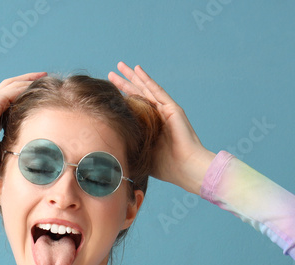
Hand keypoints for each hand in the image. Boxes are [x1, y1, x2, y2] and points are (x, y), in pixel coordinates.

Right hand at [0, 71, 45, 178]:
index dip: (23, 92)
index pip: (10, 98)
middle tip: (43, 76)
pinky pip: (13, 89)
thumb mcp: (0, 148)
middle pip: (11, 86)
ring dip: (28, 79)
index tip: (37, 91)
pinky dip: (25, 85)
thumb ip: (11, 146)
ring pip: (13, 84)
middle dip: (27, 80)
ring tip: (42, 75)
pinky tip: (36, 83)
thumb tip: (24, 155)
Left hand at [108, 62, 215, 194]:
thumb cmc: (168, 168)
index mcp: (152, 126)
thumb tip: (110, 148)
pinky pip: (157, 91)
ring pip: (145, 89)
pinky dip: (147, 80)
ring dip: (133, 77)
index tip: (108, 91)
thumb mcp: (143, 155)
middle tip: (111, 72)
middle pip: (138, 94)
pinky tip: (138, 70)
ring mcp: (165, 111)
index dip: (121, 98)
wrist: (186, 168)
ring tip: (120, 66)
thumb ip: (130, 147)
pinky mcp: (172, 109)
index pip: (134, 107)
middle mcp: (158, 115)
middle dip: (124, 83)